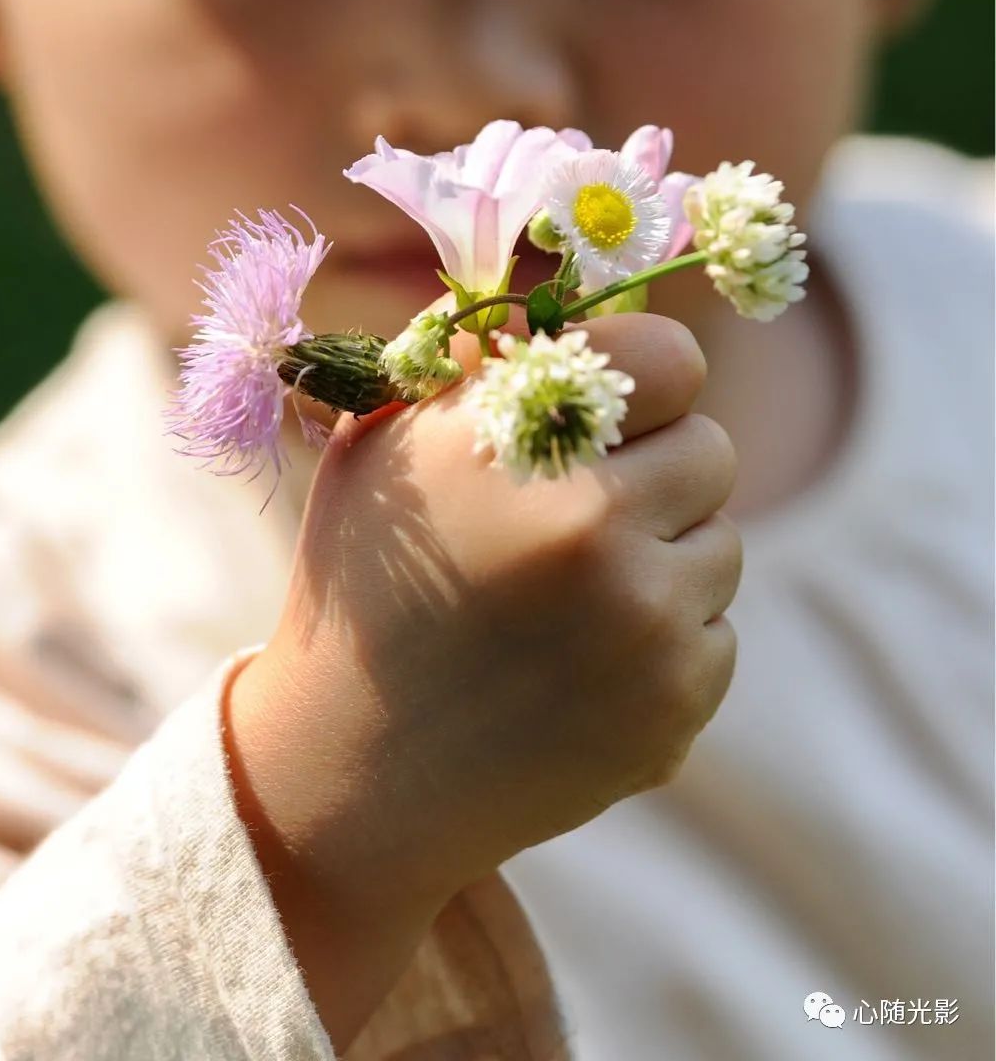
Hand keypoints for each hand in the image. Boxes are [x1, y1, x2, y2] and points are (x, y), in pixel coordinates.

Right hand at [225, 312, 739, 1045]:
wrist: (351, 772)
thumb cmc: (366, 582)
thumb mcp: (382, 444)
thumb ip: (471, 358)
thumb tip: (560, 300)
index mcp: (518, 441)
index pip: (670, 357)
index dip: (645, 377)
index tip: (618, 409)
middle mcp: (593, 526)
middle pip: (712, 448)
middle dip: (658, 468)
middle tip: (590, 509)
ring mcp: (644, 624)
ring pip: (722, 543)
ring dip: (664, 557)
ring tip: (570, 600)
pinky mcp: (676, 706)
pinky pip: (716, 631)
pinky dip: (666, 641)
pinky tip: (580, 667)